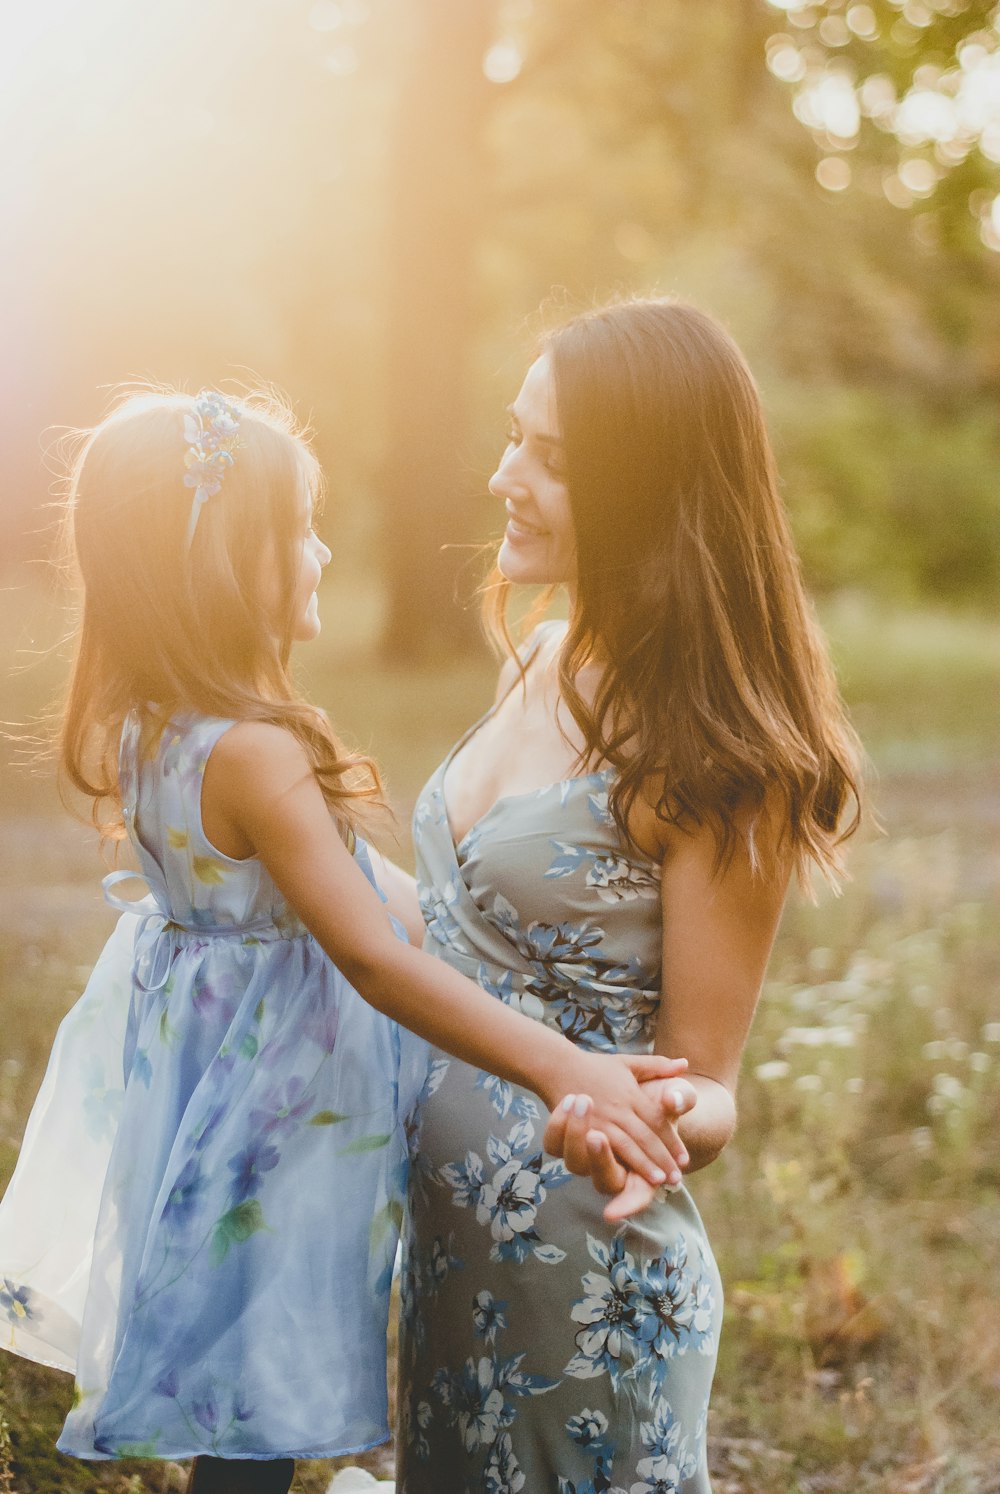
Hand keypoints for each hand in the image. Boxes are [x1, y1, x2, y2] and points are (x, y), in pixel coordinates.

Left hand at [545, 1075, 698, 1219]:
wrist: (625, 1082)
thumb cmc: (659, 1095)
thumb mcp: (673, 1093)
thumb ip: (680, 1098)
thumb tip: (674, 1101)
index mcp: (645, 1166)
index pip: (638, 1195)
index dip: (627, 1205)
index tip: (611, 1213)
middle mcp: (615, 1166)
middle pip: (604, 1181)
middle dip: (600, 1160)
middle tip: (597, 1136)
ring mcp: (590, 1154)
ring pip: (575, 1162)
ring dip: (576, 1135)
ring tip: (581, 1101)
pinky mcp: (568, 1139)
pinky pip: (554, 1143)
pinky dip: (557, 1124)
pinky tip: (566, 1101)